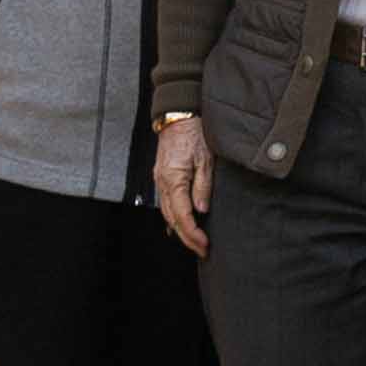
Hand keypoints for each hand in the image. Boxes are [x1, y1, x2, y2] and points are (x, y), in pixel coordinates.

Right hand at [152, 116, 214, 257]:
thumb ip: (203, 186)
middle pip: (172, 219)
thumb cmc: (194, 133)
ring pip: (167, 213)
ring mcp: (160, 180)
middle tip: (203, 251)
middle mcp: (163, 182)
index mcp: (173, 179)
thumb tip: (202, 209)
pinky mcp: (162, 176)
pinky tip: (179, 225)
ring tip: (195, 242)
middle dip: (187, 238)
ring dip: (180, 230)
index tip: (205, 245)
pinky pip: (166, 203)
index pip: (181, 216)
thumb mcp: (206, 159)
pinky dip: (173, 218)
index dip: (193, 233)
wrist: (179, 115)